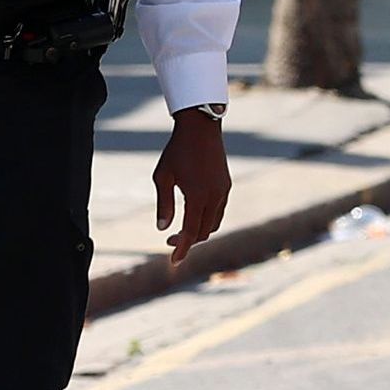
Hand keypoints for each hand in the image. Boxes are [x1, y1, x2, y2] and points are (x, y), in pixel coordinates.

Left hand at [156, 108, 230, 255]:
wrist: (201, 128)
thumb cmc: (177, 151)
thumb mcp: (162, 177)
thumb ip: (164, 204)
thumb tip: (162, 228)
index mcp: (197, 196)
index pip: (190, 232)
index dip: (182, 249)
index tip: (174, 262)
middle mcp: (214, 196)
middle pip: (203, 231)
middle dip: (188, 241)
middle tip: (168, 240)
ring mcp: (223, 191)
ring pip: (213, 223)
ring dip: (198, 231)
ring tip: (181, 230)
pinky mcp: (226, 185)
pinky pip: (218, 211)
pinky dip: (207, 219)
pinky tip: (194, 215)